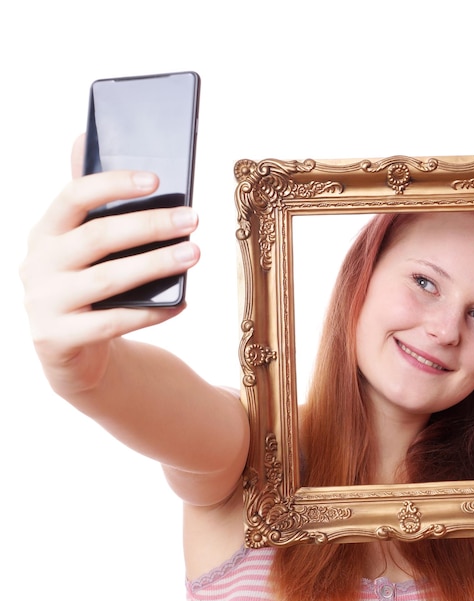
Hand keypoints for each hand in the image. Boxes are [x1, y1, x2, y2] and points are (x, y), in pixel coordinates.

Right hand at [19, 136, 200, 395]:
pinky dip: (152, 312)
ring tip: (194, 253)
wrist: (70, 349)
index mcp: (45, 233)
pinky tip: (182, 302)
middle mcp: (38, 264)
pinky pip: (113, 323)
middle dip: (150, 225)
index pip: (73, 197)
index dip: (114, 185)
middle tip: (192, 218)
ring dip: (156, 264)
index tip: (157, 179)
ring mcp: (45, 303)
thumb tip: (86, 139)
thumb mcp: (83, 247)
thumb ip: (91, 206)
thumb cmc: (87, 285)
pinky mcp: (59, 339)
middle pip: (97, 237)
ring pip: (107, 280)